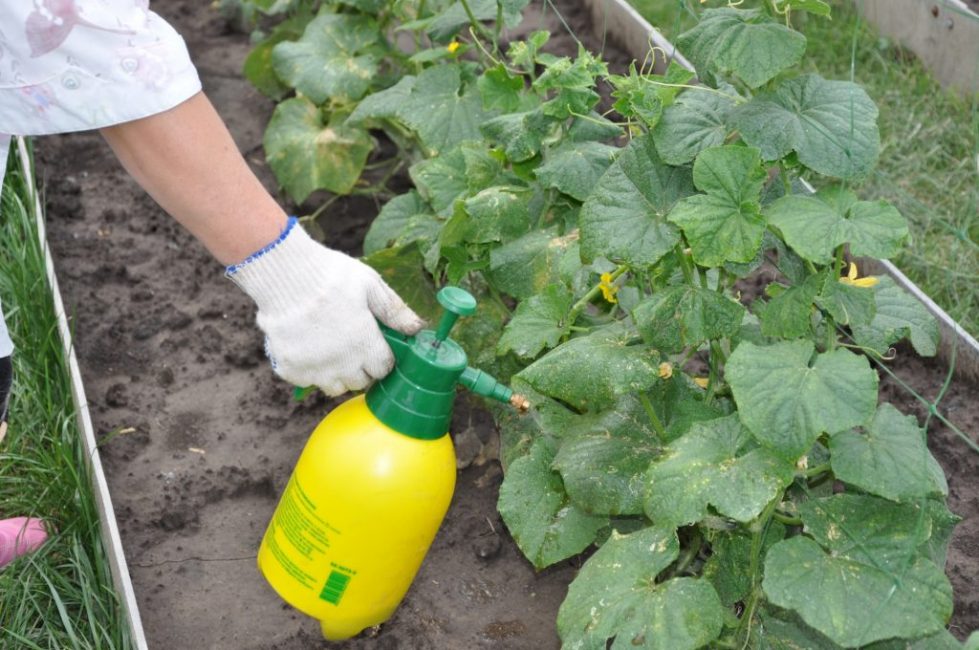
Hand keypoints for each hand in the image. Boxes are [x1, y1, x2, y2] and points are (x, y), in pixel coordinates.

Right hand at [227, 219, 423, 394]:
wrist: (282, 272)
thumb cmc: (330, 274)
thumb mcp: (370, 285)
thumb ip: (395, 311)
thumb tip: (419, 328)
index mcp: (364, 343)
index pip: (383, 369)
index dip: (381, 357)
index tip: (375, 346)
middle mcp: (340, 362)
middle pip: (360, 382)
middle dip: (361, 367)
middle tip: (353, 345)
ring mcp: (313, 368)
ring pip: (334, 387)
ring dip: (337, 373)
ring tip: (331, 348)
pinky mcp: (289, 368)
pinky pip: (306, 381)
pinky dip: (308, 369)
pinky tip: (307, 346)